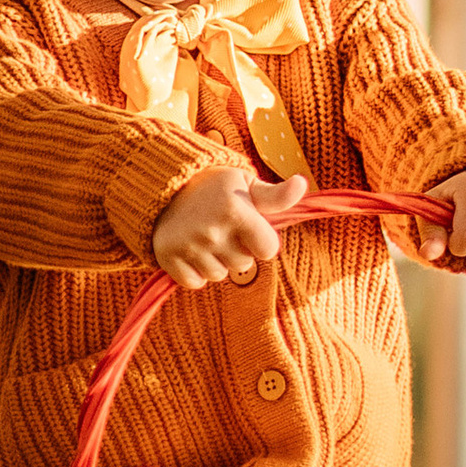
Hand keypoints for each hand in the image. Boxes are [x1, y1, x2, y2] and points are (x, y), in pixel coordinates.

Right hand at [150, 165, 309, 289]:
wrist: (163, 183)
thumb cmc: (214, 186)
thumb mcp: (245, 184)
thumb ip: (276, 195)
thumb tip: (302, 186)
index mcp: (235, 211)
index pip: (267, 250)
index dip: (261, 241)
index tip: (249, 228)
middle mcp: (212, 230)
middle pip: (244, 266)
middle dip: (237, 250)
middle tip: (222, 229)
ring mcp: (188, 245)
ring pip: (219, 276)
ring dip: (216, 262)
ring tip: (205, 238)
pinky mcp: (168, 257)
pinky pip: (195, 283)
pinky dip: (194, 272)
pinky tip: (191, 250)